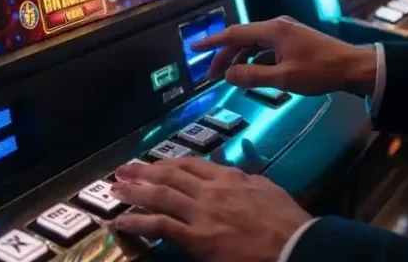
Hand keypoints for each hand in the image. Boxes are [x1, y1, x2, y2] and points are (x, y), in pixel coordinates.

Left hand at [110, 158, 310, 261]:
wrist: (293, 244)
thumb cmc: (285, 219)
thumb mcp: (266, 188)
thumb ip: (244, 178)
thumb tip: (231, 172)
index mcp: (228, 176)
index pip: (190, 164)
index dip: (167, 163)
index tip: (152, 164)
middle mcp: (210, 190)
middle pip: (169, 176)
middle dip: (143, 172)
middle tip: (122, 171)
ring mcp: (202, 213)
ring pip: (160, 196)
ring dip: (134, 192)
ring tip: (115, 189)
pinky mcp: (197, 238)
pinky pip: (161, 226)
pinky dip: (138, 222)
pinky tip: (121, 221)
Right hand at [193, 16, 377, 96]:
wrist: (353, 67)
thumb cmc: (320, 72)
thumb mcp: (284, 78)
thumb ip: (253, 77)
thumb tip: (228, 76)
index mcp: (273, 30)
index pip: (234, 34)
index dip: (213, 42)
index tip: (194, 48)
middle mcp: (277, 26)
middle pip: (242, 39)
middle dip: (225, 56)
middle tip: (210, 76)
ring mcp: (287, 33)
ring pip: (254, 45)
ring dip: (240, 60)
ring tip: (229, 79)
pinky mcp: (294, 41)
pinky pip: (267, 49)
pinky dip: (256, 60)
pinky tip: (253, 75)